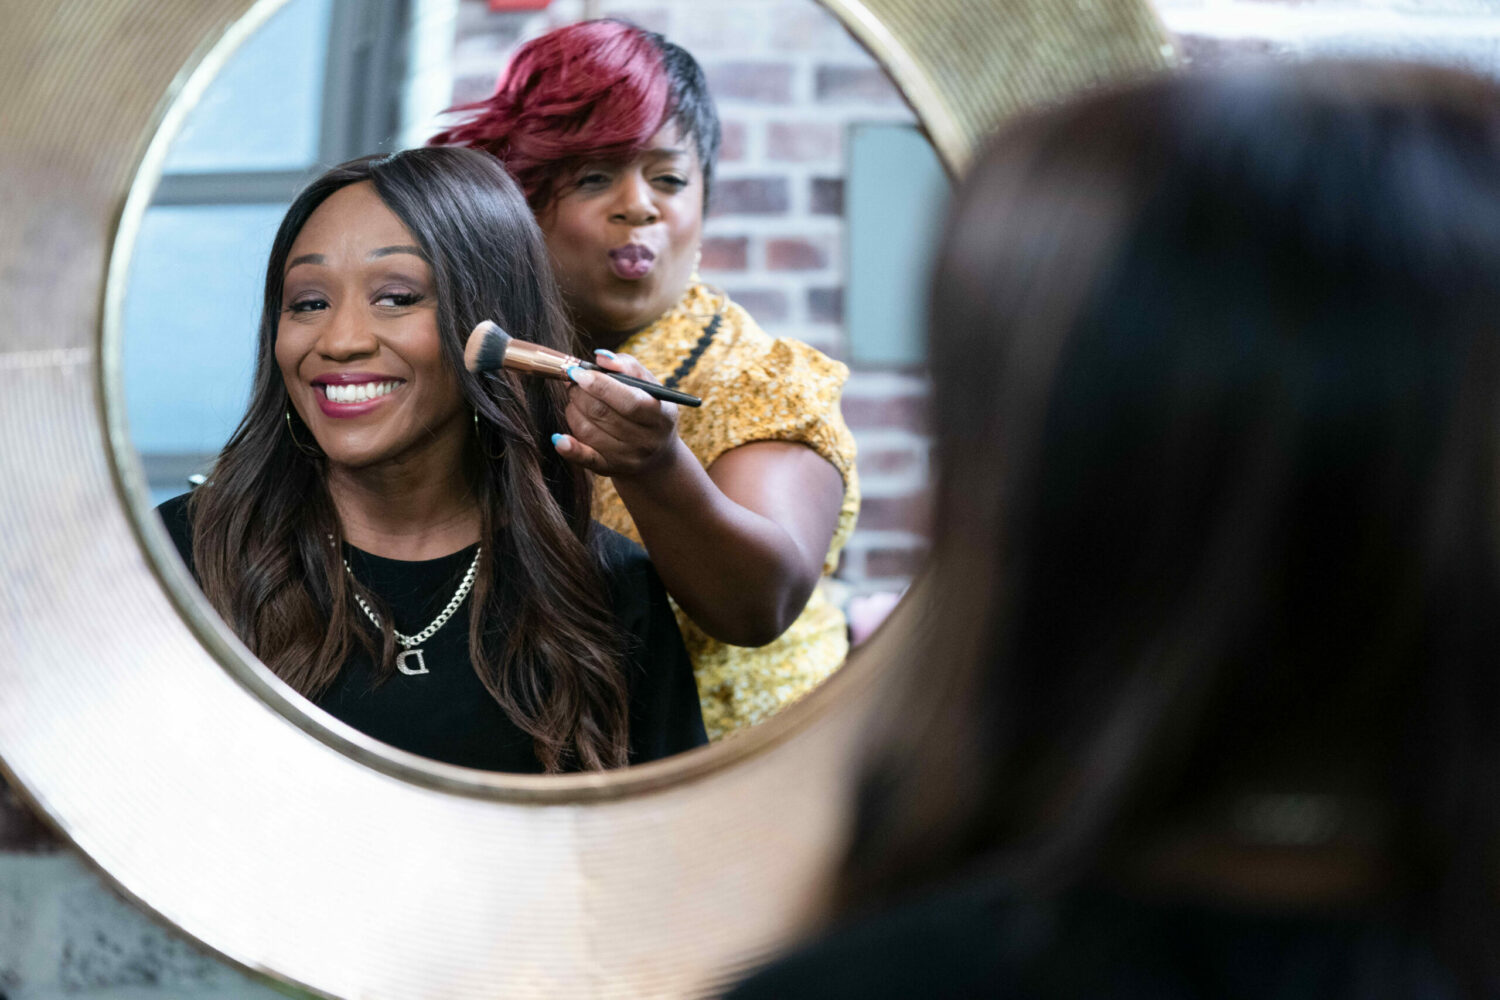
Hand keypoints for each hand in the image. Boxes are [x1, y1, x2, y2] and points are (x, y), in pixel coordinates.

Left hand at [554, 351, 680, 478]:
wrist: (656, 455)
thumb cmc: (650, 408)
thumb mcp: (650, 386)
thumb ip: (628, 366)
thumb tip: (600, 357)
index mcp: (660, 416)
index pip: (629, 401)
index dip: (600, 385)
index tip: (579, 371)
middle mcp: (646, 440)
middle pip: (603, 414)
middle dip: (580, 392)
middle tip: (574, 380)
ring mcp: (627, 458)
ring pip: (588, 431)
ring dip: (573, 409)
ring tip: (576, 399)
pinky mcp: (608, 468)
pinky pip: (585, 459)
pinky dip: (569, 448)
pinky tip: (558, 438)